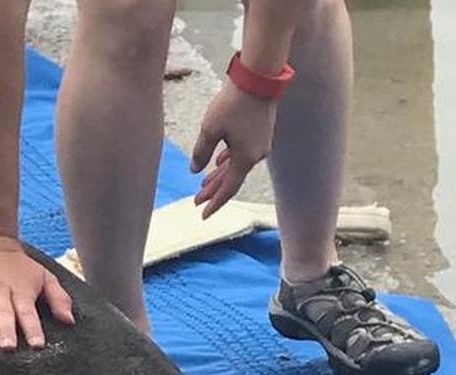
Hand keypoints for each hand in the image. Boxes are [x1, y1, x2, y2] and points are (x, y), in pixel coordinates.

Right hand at [0, 236, 73, 348]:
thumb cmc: (18, 266)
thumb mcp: (43, 276)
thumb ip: (58, 298)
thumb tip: (69, 321)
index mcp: (20, 290)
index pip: (28, 311)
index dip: (32, 328)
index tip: (37, 344)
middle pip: (3, 312)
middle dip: (7, 329)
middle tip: (9, 347)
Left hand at [190, 82, 277, 218]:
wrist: (259, 79)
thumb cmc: (233, 103)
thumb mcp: (210, 129)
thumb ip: (201, 152)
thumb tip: (195, 170)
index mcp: (245, 158)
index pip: (228, 189)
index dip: (215, 203)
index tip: (203, 215)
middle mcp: (256, 155)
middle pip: (231, 179)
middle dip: (213, 190)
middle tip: (196, 201)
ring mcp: (260, 144)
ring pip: (236, 165)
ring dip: (220, 175)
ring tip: (203, 184)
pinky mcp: (260, 133)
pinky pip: (242, 153)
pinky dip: (229, 160)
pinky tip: (220, 162)